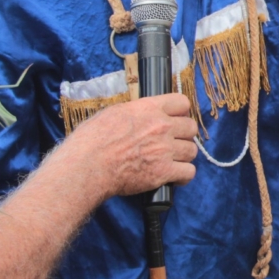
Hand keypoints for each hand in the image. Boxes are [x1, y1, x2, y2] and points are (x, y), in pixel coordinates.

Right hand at [59, 94, 197, 200]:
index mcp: (149, 108)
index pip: (181, 102)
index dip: (180, 112)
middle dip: (184, 135)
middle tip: (174, 142)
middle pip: (191, 127)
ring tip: (174, 160)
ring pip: (192, 150)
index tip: (177, 119)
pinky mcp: (164, 172)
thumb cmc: (91, 141)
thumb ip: (136, 112)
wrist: (86, 167)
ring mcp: (165, 149)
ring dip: (184, 155)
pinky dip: (184, 176)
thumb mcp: (113, 113)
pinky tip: (176, 177)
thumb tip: (143, 115)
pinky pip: (188, 172)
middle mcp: (161, 126)